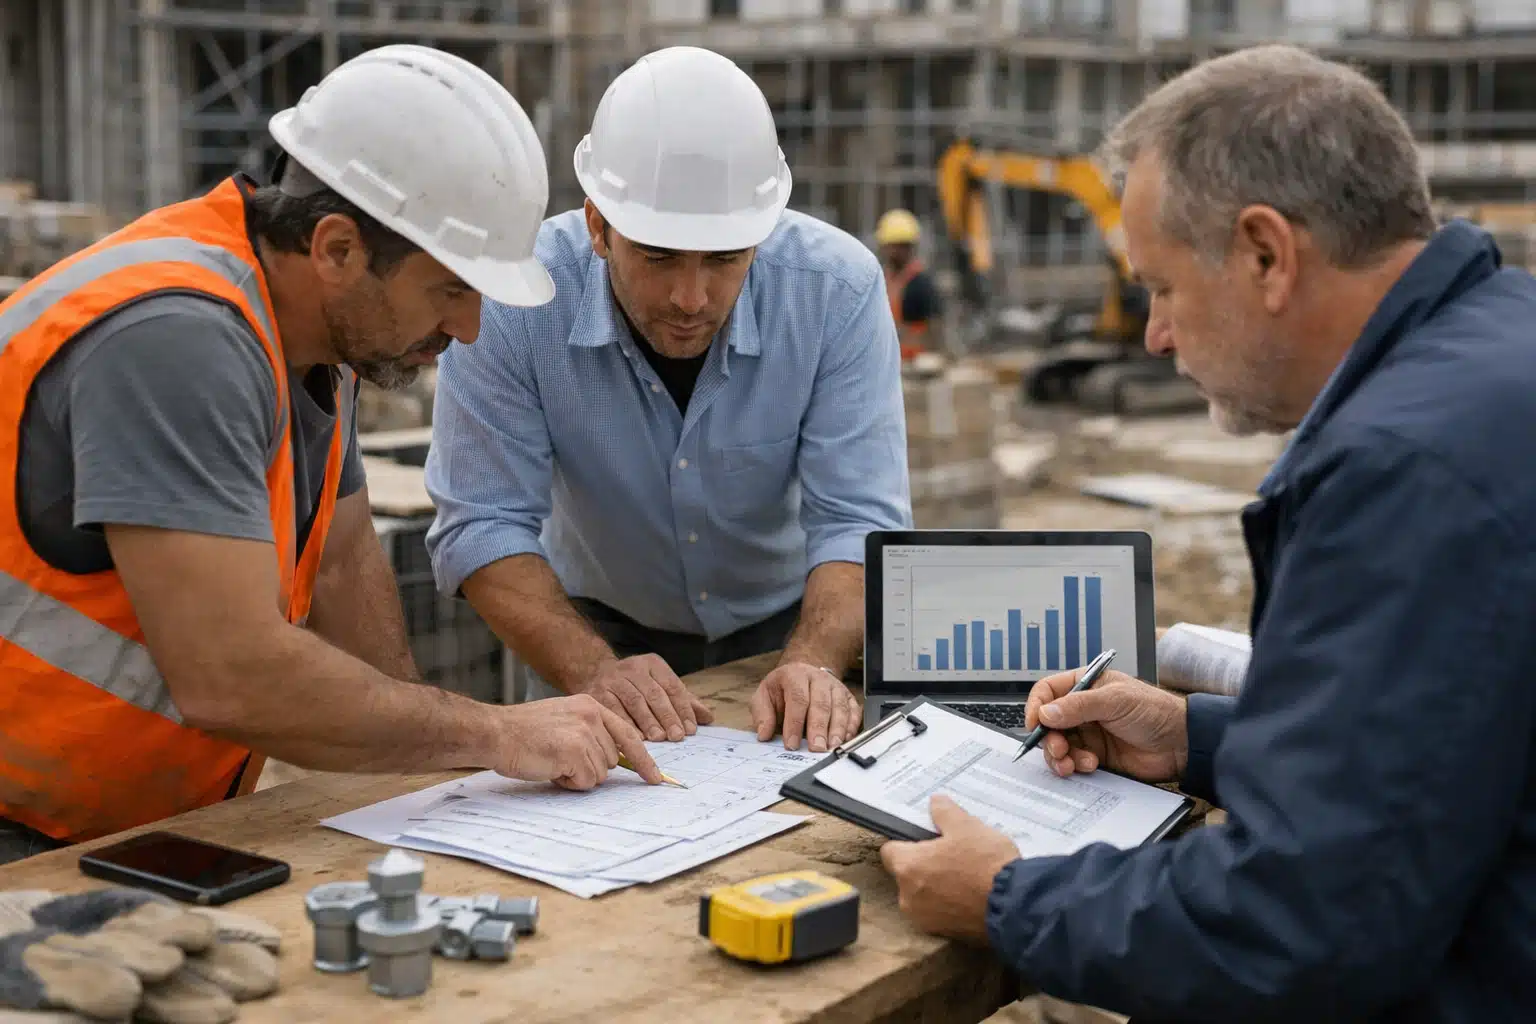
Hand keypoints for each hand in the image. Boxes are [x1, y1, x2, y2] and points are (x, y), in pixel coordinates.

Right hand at [497, 694, 662, 789]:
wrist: (495, 732)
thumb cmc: (523, 732)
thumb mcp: (563, 720)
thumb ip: (589, 733)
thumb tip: (611, 760)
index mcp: (591, 704)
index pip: (628, 734)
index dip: (644, 760)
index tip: (656, 777)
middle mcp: (592, 715)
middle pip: (612, 760)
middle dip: (589, 767)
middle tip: (560, 759)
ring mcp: (584, 732)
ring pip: (599, 773)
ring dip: (577, 775)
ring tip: (552, 761)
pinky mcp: (574, 751)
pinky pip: (585, 782)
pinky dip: (568, 782)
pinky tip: (550, 768)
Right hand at [578, 654, 713, 741]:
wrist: (593, 673)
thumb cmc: (635, 685)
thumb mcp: (659, 685)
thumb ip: (682, 701)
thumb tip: (708, 717)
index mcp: (652, 663)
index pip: (672, 685)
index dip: (683, 708)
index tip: (690, 729)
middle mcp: (632, 667)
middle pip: (654, 693)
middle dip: (667, 716)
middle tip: (677, 736)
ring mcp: (613, 679)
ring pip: (634, 701)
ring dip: (648, 721)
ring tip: (659, 738)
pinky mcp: (597, 692)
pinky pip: (614, 710)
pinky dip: (626, 724)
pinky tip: (636, 737)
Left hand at [750, 662, 860, 752]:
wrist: (803, 672)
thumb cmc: (783, 688)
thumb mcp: (765, 695)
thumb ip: (762, 714)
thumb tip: (764, 734)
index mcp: (795, 675)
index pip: (797, 699)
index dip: (795, 723)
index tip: (792, 744)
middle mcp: (818, 678)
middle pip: (821, 704)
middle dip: (818, 729)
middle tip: (816, 749)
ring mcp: (835, 686)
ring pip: (840, 708)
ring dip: (837, 730)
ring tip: (832, 747)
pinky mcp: (847, 696)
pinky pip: (853, 710)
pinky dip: (852, 726)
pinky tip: (846, 739)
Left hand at [879, 795, 1018, 943]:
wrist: (1013, 907)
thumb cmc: (986, 865)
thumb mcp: (967, 826)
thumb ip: (945, 812)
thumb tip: (935, 803)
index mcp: (908, 867)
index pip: (890, 850)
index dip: (906, 842)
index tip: (925, 839)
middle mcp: (908, 897)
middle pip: (907, 873)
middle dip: (925, 864)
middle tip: (952, 853)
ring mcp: (925, 919)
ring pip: (923, 895)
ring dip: (937, 885)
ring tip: (966, 874)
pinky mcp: (943, 933)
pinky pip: (940, 912)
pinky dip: (950, 904)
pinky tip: (972, 894)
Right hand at [1024, 668, 1187, 782]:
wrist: (1181, 744)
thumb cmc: (1154, 711)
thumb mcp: (1116, 700)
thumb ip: (1079, 705)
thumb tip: (1046, 713)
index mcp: (1085, 686)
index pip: (1048, 692)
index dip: (1036, 707)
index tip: (1035, 723)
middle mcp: (1082, 709)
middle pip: (1048, 723)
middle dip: (1048, 738)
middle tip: (1058, 748)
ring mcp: (1088, 733)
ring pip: (1057, 745)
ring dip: (1060, 756)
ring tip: (1072, 762)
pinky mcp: (1095, 755)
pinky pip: (1072, 762)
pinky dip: (1075, 765)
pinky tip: (1090, 765)